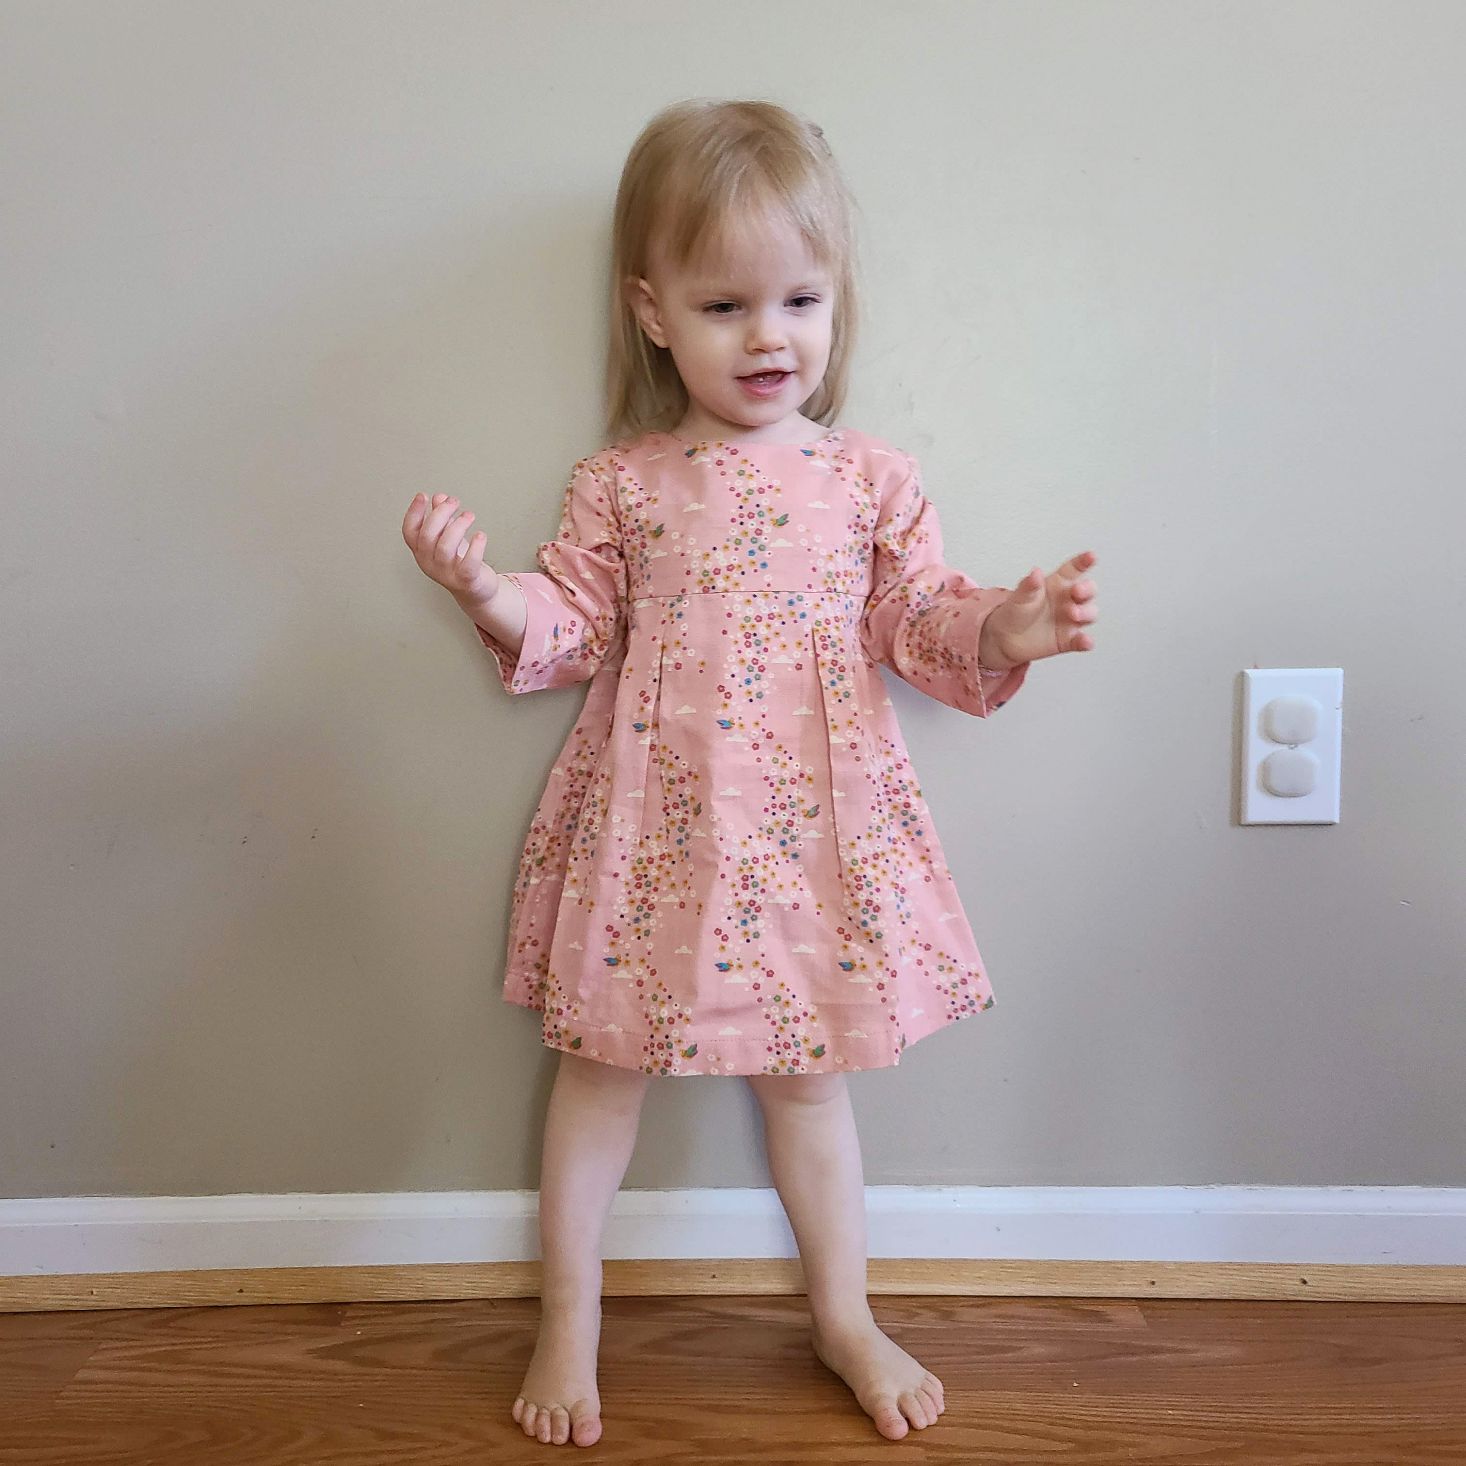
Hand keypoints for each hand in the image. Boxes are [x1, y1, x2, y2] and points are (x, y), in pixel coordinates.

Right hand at [401, 492, 499, 605]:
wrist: (477, 591)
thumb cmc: (461, 562)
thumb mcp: (448, 538)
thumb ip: (443, 519)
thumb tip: (439, 497)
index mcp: (422, 552)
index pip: (409, 531)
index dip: (414, 512)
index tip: (423, 496)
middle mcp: (430, 563)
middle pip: (427, 535)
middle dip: (440, 513)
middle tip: (454, 501)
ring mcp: (446, 573)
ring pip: (445, 546)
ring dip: (458, 526)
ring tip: (469, 515)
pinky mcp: (465, 580)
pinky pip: (468, 563)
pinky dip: (476, 547)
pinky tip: (481, 535)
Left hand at [978, 550, 1098, 668]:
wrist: (1004, 639)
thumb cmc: (1015, 611)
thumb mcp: (1019, 596)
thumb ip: (1029, 585)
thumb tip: (1035, 572)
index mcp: (1057, 584)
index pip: (1073, 570)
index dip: (1083, 562)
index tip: (1091, 556)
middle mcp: (1067, 600)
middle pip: (1088, 590)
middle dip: (1087, 589)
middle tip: (1076, 591)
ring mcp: (1070, 620)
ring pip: (1089, 613)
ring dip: (1086, 613)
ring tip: (1074, 614)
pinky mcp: (1068, 639)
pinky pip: (1081, 640)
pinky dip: (1085, 641)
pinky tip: (1086, 641)